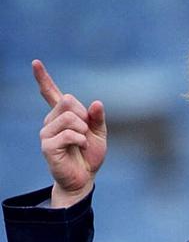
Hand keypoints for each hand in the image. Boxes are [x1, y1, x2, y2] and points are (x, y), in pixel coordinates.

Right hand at [34, 59, 107, 207]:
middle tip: (85, 132)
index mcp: (63, 116)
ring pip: (69, 117)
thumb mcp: (99, 134)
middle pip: (68, 101)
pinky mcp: (47, 146)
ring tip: (81, 142)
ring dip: (83, 129)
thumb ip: (97, 118)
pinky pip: (69, 134)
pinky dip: (80, 140)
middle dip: (83, 115)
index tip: (36, 63)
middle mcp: (51, 121)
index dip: (43, 78)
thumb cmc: (89, 155)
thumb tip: (97, 103)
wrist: (84, 178)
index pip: (51, 93)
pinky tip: (79, 147)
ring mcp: (47, 133)